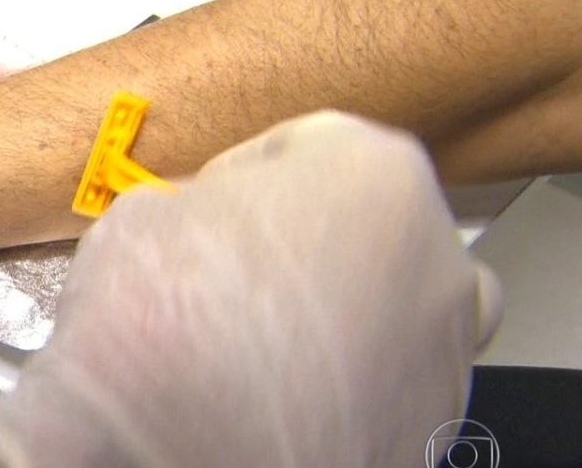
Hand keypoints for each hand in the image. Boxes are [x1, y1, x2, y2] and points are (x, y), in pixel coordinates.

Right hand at [0, 112, 501, 466]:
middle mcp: (434, 259)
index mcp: (375, 174)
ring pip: (383, 305)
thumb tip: (200, 224)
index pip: (303, 146)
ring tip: (251, 338)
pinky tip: (274, 390)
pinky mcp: (426, 429)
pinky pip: (380, 379)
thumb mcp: (141, 214)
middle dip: (296, 242)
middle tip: (225, 270)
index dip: (237, 177)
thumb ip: (197, 203)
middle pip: (358, 225)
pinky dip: (338, 378)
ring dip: (330, 309)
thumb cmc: (161, 329)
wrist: (167, 462)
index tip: (206, 206)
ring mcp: (441, 352)